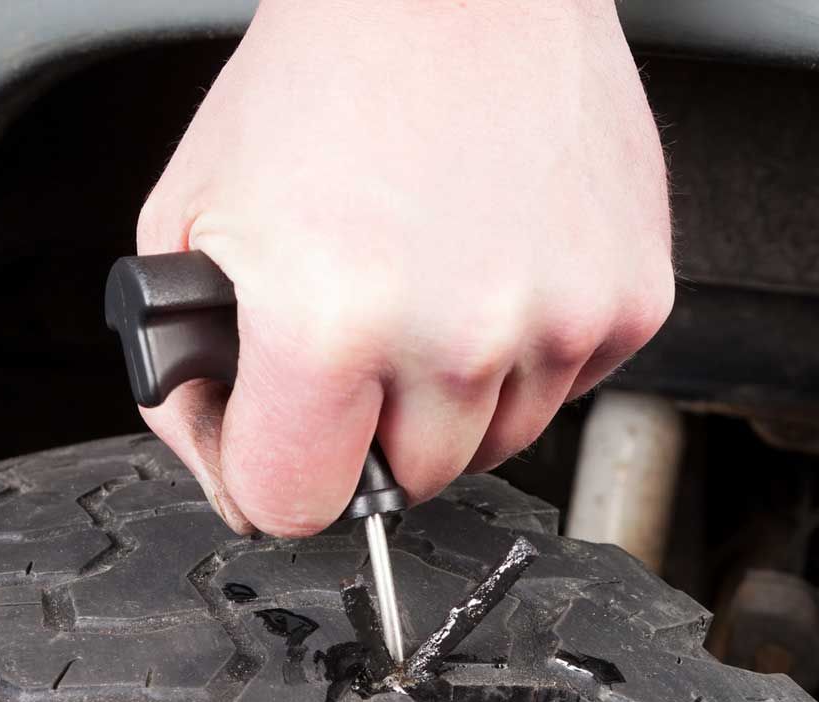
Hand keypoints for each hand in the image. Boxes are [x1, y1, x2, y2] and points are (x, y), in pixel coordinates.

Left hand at [134, 0, 673, 534]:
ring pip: (494, 445)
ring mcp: (557, 321)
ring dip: (454, 394)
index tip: (280, 436)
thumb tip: (237, 485)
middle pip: (407, 483)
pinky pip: (568, 388)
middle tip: (358, 329)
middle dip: (369, 427)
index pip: (296, 506)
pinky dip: (529, 351)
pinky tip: (493, 265)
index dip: (274, 474)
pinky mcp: (630, 299)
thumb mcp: (188, 222)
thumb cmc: (323, 78)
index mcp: (328, 323)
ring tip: (429, 283)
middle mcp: (455, 335)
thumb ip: (190, 379)